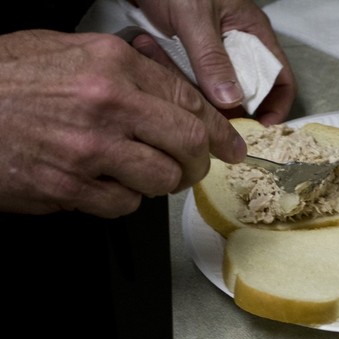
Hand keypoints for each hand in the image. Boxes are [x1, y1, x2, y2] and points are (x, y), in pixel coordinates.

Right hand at [0, 30, 246, 217]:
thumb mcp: (66, 50)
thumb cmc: (3, 80)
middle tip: (196, 167)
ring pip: (162, 180)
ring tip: (138, 171)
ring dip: (159, 182)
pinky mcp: (70, 188)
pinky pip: (124, 205)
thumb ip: (124, 70)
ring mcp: (89, 150)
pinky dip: (122, 199)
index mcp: (112, 65)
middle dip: (201, 162)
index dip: (220, 129)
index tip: (232, 144)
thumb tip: (170, 91)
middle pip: (189, 144)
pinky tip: (102, 183)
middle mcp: (107, 105)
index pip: (191, 101)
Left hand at [132, 0, 296, 125]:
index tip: (262, 128)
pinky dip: (186, 89)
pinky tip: (173, 93)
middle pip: (248, 90)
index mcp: (252, 32)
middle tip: (219, 127)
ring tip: (191, 110)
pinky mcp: (190, 55)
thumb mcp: (194, 18)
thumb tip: (231, 100)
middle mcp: (237, 45)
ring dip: (206, 101)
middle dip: (236, 110)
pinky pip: (194, 81)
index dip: (277, 105)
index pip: (279, 77)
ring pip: (218, 89)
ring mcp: (213, 52)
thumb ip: (212, 58)